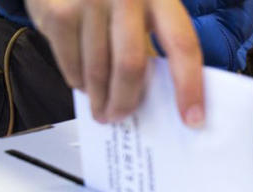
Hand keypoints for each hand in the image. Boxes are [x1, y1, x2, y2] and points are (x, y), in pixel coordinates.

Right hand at [25, 0, 204, 126]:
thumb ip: (155, 34)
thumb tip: (161, 90)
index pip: (183, 45)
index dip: (189, 87)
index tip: (193, 118)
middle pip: (131, 66)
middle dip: (126, 102)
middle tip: (122, 118)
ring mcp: (89, 2)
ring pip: (98, 71)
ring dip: (100, 99)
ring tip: (102, 110)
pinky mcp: (58, 12)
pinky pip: (70, 64)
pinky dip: (77, 82)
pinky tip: (83, 84)